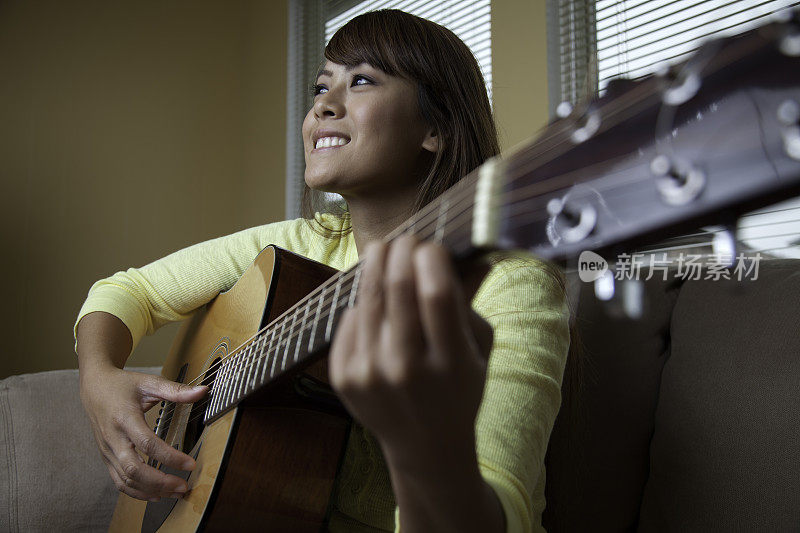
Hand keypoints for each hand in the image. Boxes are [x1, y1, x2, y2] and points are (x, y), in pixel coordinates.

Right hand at [79, 365, 206, 500]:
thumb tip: (202, 391)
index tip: (191, 464)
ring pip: (126, 479)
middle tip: (183, 486)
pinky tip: (155, 495)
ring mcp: (108, 450)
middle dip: (160, 482)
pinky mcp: (106, 457)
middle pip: (134, 469)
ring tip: (175, 492)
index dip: (170, 457)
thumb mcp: (149, 382)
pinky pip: (119, 481)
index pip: (148, 443)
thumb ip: (175, 390)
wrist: (94, 388)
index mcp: (125, 418)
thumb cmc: (122, 385)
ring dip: (151, 490)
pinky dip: (137, 492)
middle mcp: (114, 437)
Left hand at [329, 236, 492, 466]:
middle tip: (404, 238)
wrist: (426, 446)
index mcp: (450, 364)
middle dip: (400, 252)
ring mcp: (370, 376)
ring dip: (374, 266)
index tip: (432, 244)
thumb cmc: (459, 390)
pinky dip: (361, 304)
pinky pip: (349, 322)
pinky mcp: (344, 379)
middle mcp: (407, 371)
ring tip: (382, 250)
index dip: (431, 259)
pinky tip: (374, 298)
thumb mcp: (478, 351)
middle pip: (397, 290)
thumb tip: (479, 251)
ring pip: (367, 300)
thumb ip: (471, 302)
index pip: (436, 295)